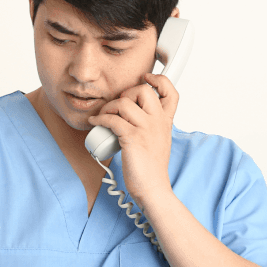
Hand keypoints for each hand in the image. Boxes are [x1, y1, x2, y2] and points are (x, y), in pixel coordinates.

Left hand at [87, 72, 177, 208]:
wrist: (152, 188)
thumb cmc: (151, 168)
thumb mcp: (158, 141)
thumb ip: (151, 125)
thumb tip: (130, 115)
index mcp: (166, 122)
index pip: (171, 92)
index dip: (159, 80)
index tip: (146, 78)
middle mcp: (158, 122)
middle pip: (143, 90)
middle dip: (126, 93)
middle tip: (118, 106)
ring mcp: (146, 129)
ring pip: (124, 103)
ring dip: (109, 107)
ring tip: (103, 116)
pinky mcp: (132, 138)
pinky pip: (112, 119)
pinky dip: (100, 118)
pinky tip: (96, 122)